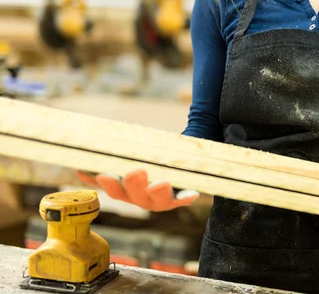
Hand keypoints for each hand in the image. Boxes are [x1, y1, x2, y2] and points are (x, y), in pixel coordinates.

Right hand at [77, 169, 198, 211]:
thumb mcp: (124, 163)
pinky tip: (193, 195)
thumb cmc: (144, 165)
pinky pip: (184, 198)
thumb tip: (79, 167)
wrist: (171, 169)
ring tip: (161, 183)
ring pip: (159, 199)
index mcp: (126, 192)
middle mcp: (142, 199)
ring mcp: (161, 200)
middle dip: (135, 184)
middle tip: (135, 172)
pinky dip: (187, 197)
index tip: (103, 174)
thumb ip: (107, 164)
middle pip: (136, 195)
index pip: (114, 189)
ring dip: (159, 192)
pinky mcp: (179, 198)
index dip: (108, 184)